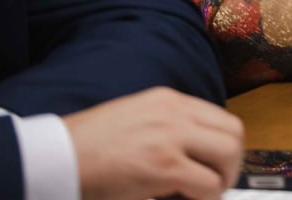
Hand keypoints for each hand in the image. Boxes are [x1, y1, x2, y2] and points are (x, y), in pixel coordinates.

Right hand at [64, 87, 243, 199]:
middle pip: (232, 133)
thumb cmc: (89, 146)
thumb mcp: (135, 119)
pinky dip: (204, 199)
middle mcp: (174, 113)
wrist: (59, 156)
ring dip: (221, 181)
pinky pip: (207, 185)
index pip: (219, 118)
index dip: (225, 147)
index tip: (219, 167)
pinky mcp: (163, 166)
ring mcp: (171, 137)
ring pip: (227, 155)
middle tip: (217, 186)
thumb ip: (165, 128)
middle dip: (232, 164)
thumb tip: (192, 154)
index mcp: (167, 101)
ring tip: (203, 196)